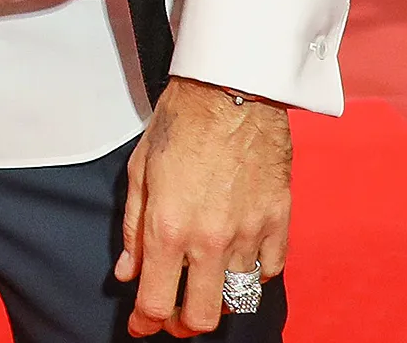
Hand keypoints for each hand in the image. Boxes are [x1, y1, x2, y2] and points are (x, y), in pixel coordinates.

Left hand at [115, 77, 291, 336]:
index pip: (157, 303)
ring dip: (219, 300)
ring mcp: (249, 235)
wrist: (232, 88)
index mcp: (169, 228)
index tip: (140, 325)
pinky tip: (237, 259)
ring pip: (240, 301)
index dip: (146, 323)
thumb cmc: (180, 121)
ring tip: (205, 286)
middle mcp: (210, 241)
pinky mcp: (279, 223)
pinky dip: (253, 274)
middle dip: (183, 324)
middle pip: (203, 318)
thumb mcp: (140, 170)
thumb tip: (127, 273)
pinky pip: (270, 271)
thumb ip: (133, 229)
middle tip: (174, 312)